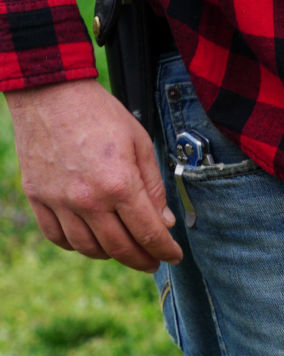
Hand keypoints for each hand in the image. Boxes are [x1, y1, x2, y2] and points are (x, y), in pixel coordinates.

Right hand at [5, 79, 182, 271]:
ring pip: (88, 248)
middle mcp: (88, 199)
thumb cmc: (99, 115)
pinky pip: (57, 236)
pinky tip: (90, 239)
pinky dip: (76, 245)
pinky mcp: (37, 196)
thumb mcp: (141, 145)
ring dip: (111, 255)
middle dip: (142, 260)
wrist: (49, 93)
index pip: (149, 234)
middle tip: (152, 262)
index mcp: (119, 185)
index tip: (174, 257)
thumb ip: (154, 188)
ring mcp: (59, 200)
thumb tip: (165, 223)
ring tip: (123, 248)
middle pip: (120, 249)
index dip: (166, 251)